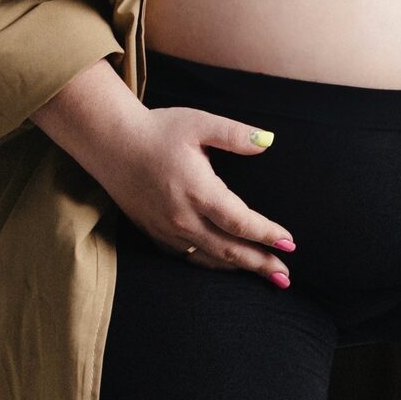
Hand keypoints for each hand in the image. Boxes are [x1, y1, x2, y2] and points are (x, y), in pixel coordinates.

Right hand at [100, 103, 298, 284]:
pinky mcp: (155, 233)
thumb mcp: (198, 123)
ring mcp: (167, 229)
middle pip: (229, 249)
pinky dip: (213, 263)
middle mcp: (182, 216)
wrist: (110, 143)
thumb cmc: (157, 130)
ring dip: (240, 268)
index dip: (267, 235)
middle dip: (261, 263)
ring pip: (210, 258)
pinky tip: (229, 265)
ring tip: (266, 276)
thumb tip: (268, 141)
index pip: (240, 222)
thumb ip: (235, 134)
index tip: (290, 242)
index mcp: (197, 190)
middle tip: (286, 276)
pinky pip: (189, 257)